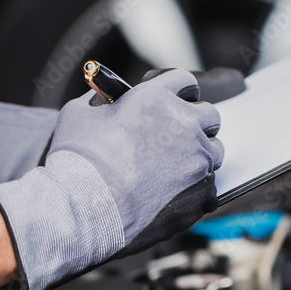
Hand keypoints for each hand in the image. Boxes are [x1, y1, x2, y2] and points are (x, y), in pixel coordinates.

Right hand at [0, 69, 223, 289]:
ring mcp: (196, 158)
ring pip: (213, 150)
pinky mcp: (201, 190)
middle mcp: (183, 123)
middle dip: (196, 123)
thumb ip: (100, 101)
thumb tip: (105, 99)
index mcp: (155, 97)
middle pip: (208, 114)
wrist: (81, 208)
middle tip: (179, 136)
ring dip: (199, 155)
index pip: (184, 81)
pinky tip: (176, 195)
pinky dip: (196, 189)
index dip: (180, 91)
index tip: (177, 100)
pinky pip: (210, 185)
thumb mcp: (78, 115)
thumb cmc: (76, 162)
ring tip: (176, 169)